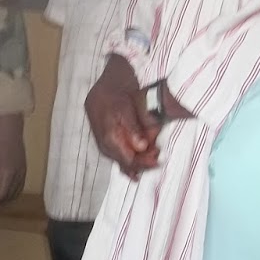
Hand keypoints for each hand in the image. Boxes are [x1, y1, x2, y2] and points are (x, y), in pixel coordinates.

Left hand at [0, 114, 25, 211]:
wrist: (11, 128)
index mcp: (9, 173)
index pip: (1, 194)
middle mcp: (18, 175)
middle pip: (9, 196)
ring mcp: (23, 172)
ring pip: (16, 192)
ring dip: (5, 200)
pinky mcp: (24, 168)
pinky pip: (20, 186)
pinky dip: (12, 193)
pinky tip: (5, 192)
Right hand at [83, 57, 158, 177]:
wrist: (104, 86)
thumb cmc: (116, 95)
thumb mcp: (126, 108)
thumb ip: (133, 128)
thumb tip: (141, 147)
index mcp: (109, 137)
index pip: (128, 158)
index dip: (143, 161)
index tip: (156, 160)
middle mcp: (105, 144)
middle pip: (125, 161)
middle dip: (141, 163)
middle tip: (156, 160)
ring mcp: (103, 144)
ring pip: (120, 161)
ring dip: (136, 163)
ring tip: (149, 162)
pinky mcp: (104, 141)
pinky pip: (116, 156)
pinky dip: (126, 164)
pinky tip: (133, 173)